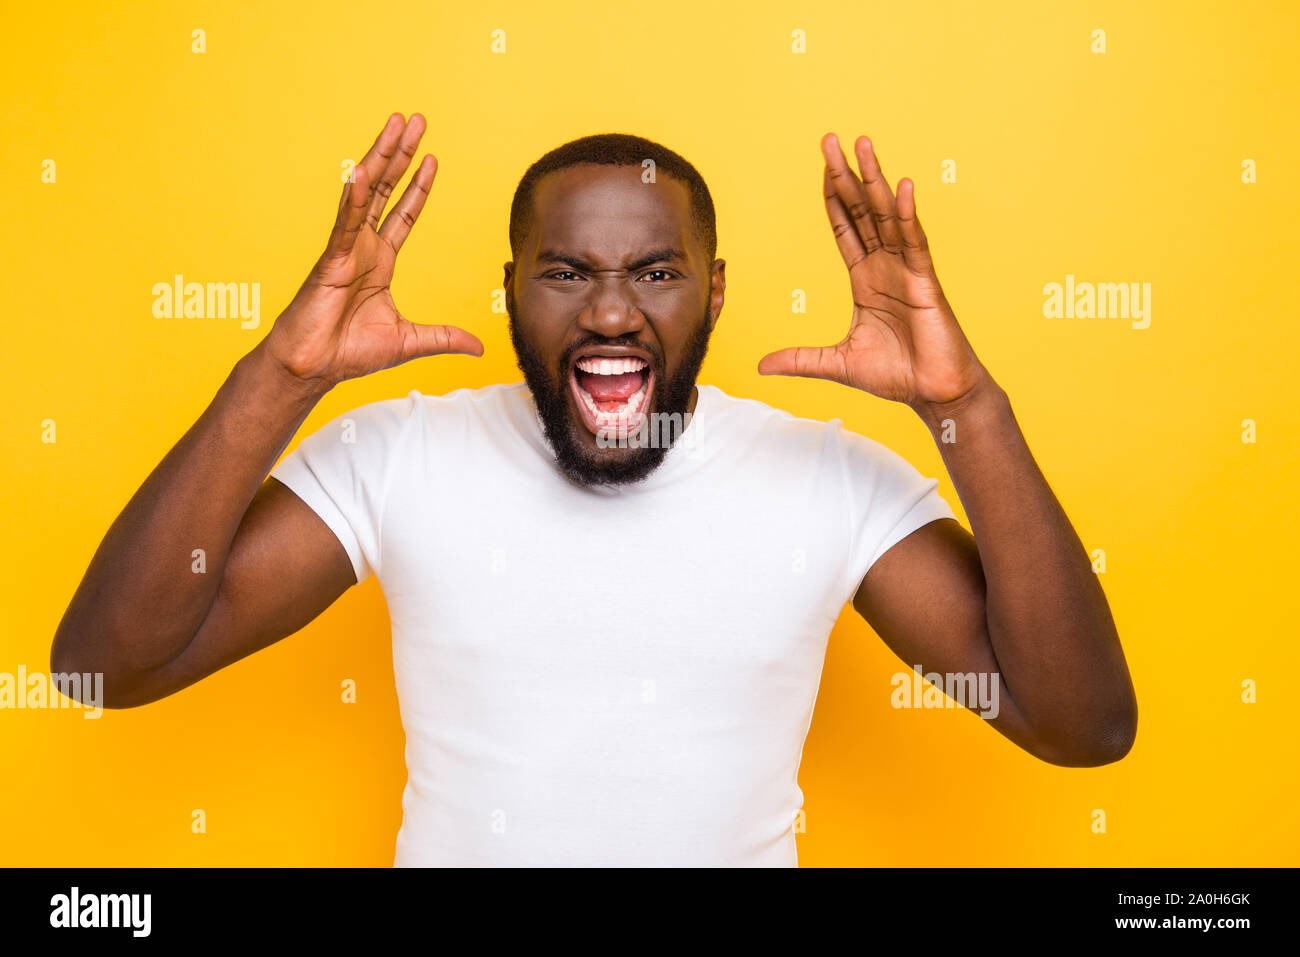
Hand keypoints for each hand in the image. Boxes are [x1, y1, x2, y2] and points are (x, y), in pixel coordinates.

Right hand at [261, 113, 482, 389]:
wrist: (314, 367)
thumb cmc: (350, 352)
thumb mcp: (410, 342)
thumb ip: (445, 338)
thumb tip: (479, 346)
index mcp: (380, 262)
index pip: (404, 214)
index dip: (418, 187)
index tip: (432, 158)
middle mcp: (363, 248)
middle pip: (385, 189)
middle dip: (401, 155)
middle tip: (415, 120)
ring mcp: (346, 249)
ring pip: (365, 193)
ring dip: (380, 157)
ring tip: (394, 125)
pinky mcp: (330, 260)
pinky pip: (344, 224)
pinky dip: (351, 199)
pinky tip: (359, 170)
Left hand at [758, 134, 986, 411]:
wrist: (934, 393)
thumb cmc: (895, 375)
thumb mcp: (835, 365)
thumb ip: (799, 360)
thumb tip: (760, 366)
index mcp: (865, 279)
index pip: (845, 228)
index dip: (833, 198)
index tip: (823, 167)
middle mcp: (885, 266)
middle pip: (862, 210)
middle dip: (846, 175)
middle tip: (831, 140)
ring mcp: (906, 270)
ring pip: (887, 215)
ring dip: (874, 180)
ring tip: (863, 145)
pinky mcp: (925, 281)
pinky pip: (914, 241)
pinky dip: (908, 214)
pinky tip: (901, 187)